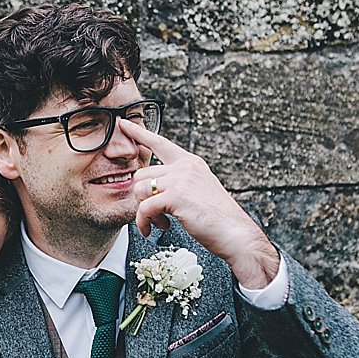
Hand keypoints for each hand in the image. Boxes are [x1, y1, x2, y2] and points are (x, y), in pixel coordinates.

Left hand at [118, 119, 279, 287]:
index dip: (139, 133)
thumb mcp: (198, 190)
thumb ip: (178, 183)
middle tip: (155, 214)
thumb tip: (153, 187)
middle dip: (143, 197)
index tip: (124, 124)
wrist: (234, 233)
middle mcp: (185, 167)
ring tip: (160, 222)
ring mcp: (180, 180)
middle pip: (142, 174)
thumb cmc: (217, 218)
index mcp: (190, 163)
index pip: (159, 143)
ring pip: (140, 190)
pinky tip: (152, 229)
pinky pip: (144, 208)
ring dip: (144, 212)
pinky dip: (144, 222)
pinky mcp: (176, 196)